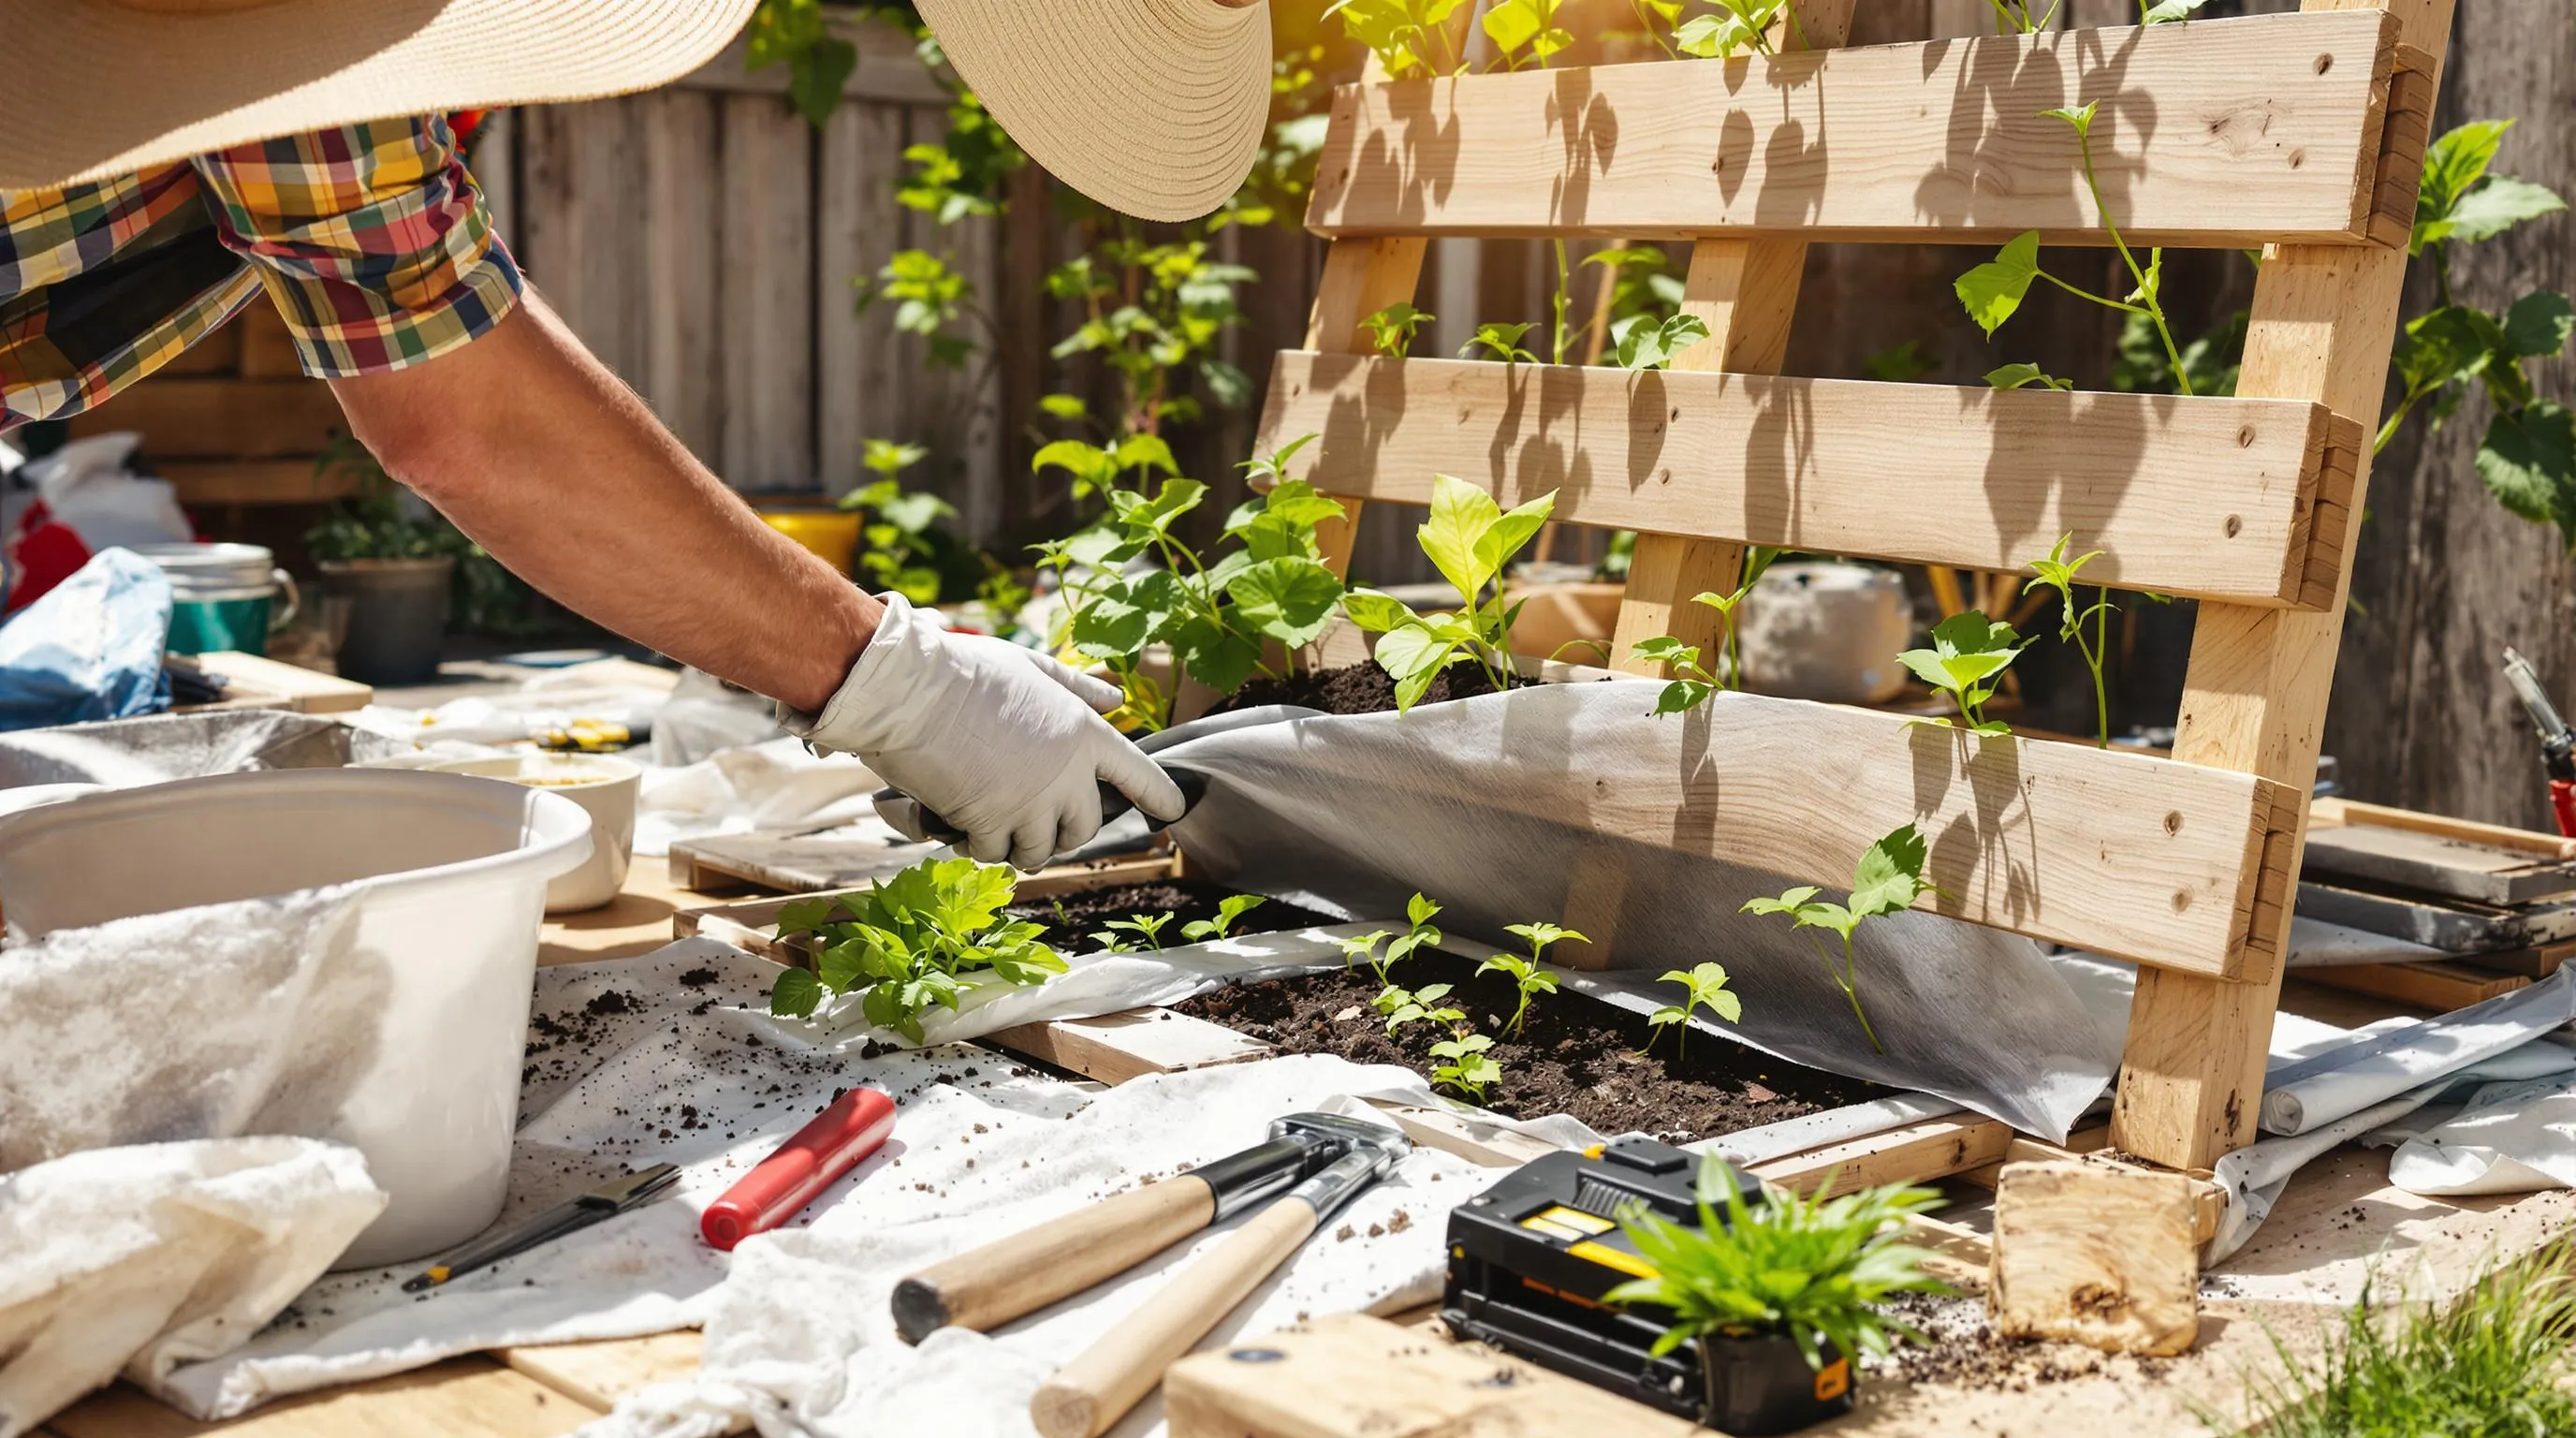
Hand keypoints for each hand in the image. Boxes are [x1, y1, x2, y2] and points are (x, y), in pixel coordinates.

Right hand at [782, 594, 1183, 870]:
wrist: (913, 692)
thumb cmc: (968, 671)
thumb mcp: (1032, 669)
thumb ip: (1076, 688)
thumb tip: (1115, 699)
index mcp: (1084, 734)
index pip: (1138, 774)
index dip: (1159, 796)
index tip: (1172, 812)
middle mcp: (1067, 776)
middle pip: (1084, 828)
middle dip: (1064, 832)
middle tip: (1039, 823)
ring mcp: (1030, 804)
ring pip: (1039, 850)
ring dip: (1020, 846)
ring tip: (998, 829)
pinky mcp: (990, 825)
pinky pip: (994, 854)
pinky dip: (979, 848)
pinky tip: (963, 829)